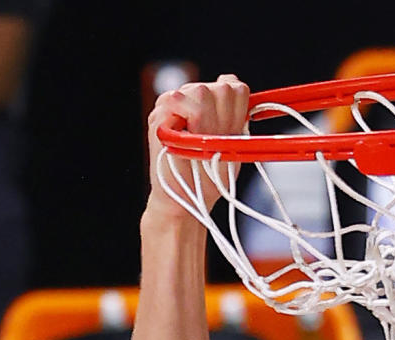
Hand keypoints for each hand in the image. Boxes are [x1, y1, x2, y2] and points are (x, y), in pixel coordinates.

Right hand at [145, 74, 250, 222]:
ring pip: (200, 91)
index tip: (229, 134)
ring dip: (207, 121)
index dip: (236, 110)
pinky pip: (177, 100)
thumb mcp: (231, 145)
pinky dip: (187, 121)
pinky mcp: (158, 117)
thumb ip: (235, 115)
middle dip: (223, 117)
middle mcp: (191, 100)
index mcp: (211, 105)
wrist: (189, 202)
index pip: (232, 85)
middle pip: (220, 88)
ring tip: (199, 144)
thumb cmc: (208, 179)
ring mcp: (173, 106)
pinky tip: (186, 139)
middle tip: (214, 143)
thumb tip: (230, 81)